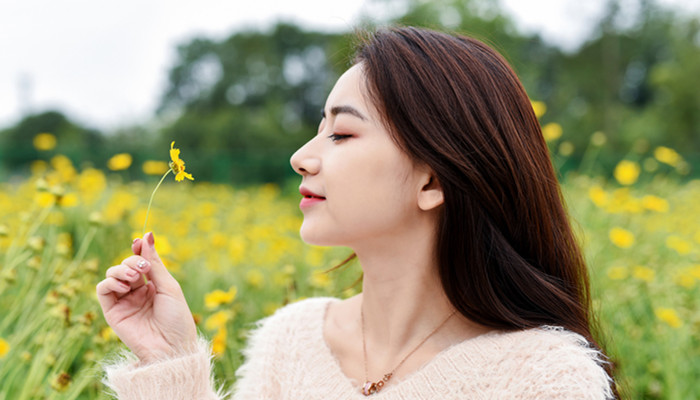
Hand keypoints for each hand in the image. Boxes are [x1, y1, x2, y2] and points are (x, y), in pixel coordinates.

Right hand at [96, 232, 196, 363]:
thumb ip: (153, 262)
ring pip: (112, 274)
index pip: (140, 261)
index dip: (138, 250)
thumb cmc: (176, 318)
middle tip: (142, 269)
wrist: (171, 347)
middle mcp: (137, 292)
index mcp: (153, 285)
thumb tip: (146, 235)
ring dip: (121, 269)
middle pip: (126, 265)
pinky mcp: (112, 312)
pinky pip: (102, 289)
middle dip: (132, 260)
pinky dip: (110, 281)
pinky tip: (125, 285)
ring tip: (134, 276)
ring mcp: (124, 301)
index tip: (138, 241)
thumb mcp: (168, 285)